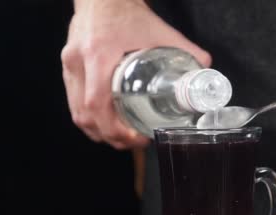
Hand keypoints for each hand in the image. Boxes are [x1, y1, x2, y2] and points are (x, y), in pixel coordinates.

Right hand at [61, 0, 210, 148]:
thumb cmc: (126, 11)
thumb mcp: (158, 30)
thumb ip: (186, 50)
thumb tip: (206, 71)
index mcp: (98, 54)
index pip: (97, 102)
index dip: (113, 127)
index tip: (133, 136)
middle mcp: (78, 62)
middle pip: (85, 114)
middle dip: (110, 136)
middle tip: (133, 141)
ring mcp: (70, 66)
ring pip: (77, 113)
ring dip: (99, 131)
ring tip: (122, 137)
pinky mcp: (69, 68)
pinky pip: (74, 102)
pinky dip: (90, 119)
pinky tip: (106, 124)